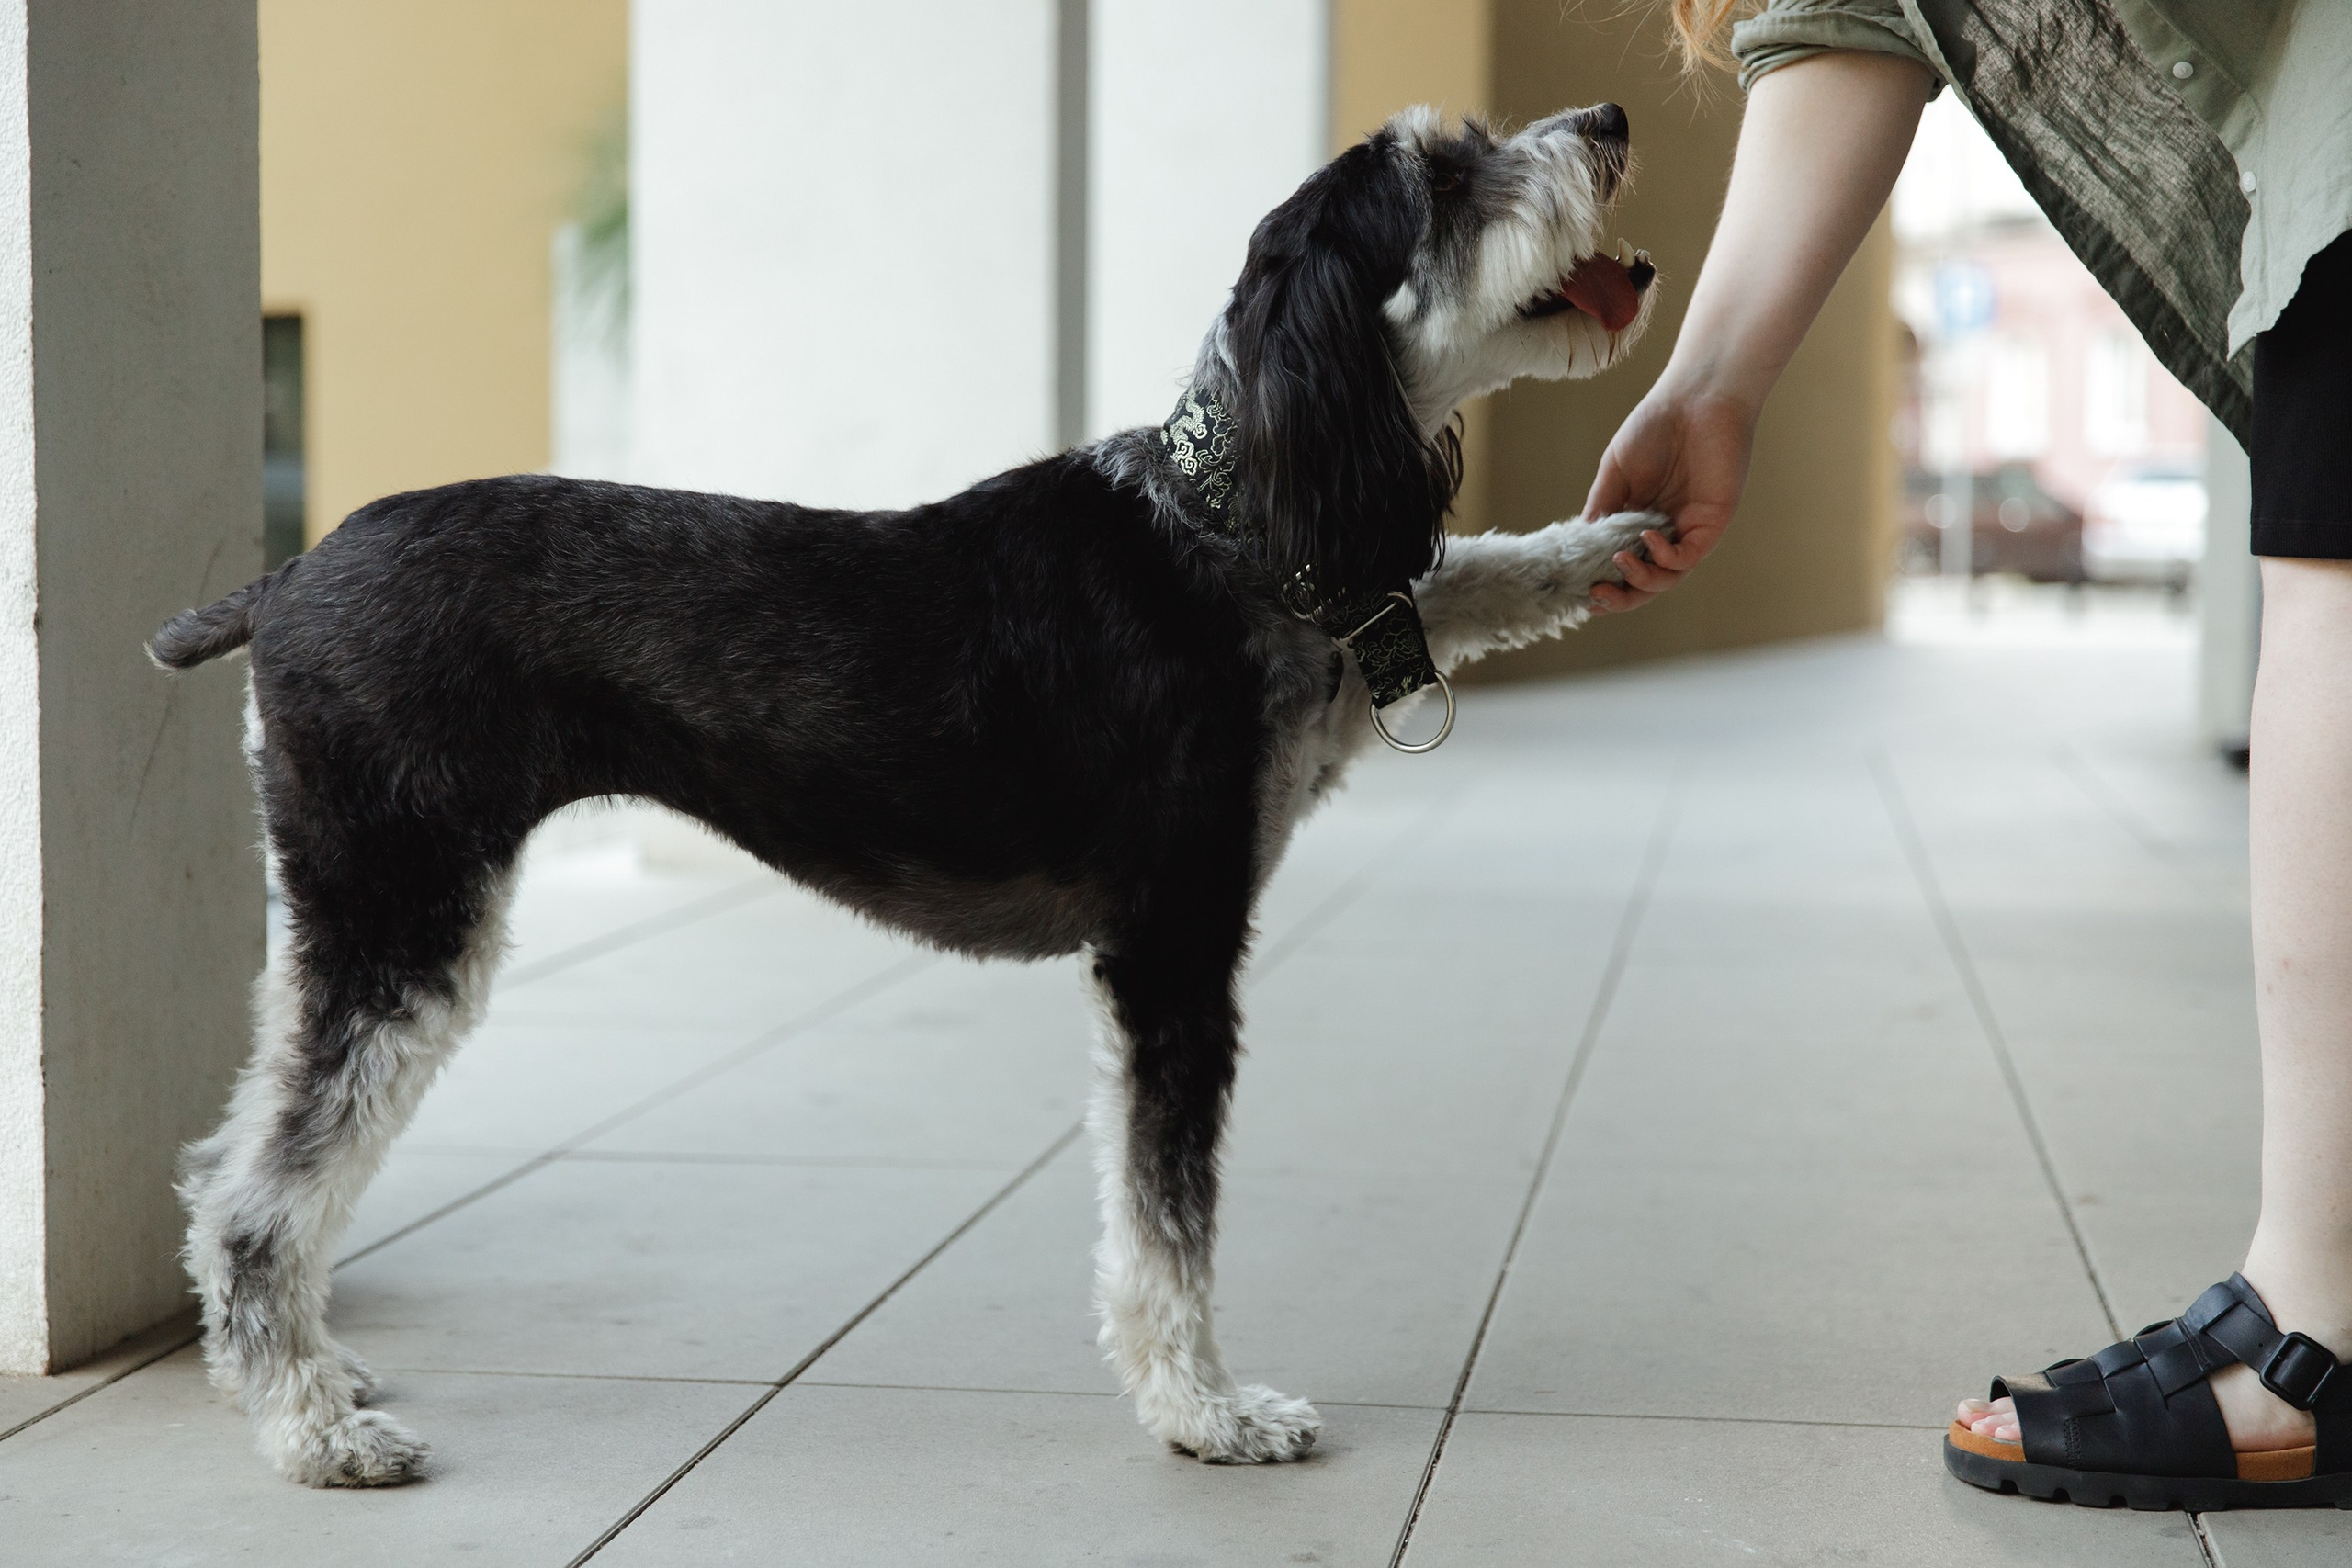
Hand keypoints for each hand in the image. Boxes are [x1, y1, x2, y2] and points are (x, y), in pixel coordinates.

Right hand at [1581, 386, 1755, 611]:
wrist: (1697, 398)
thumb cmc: (1655, 426)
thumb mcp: (1615, 471)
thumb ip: (1602, 508)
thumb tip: (1581, 546)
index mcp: (1638, 520)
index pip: (1620, 564)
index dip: (1602, 582)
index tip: (1580, 591)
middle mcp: (1663, 531)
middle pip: (1643, 582)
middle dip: (1620, 597)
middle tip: (1595, 596)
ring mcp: (1688, 529)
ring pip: (1666, 577)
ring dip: (1639, 581)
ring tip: (1618, 564)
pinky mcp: (1712, 524)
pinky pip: (1687, 557)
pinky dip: (1664, 558)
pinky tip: (1645, 539)